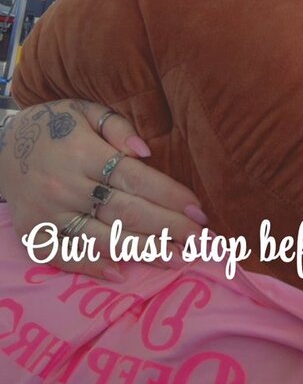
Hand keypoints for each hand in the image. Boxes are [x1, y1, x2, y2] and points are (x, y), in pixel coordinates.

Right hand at [0, 99, 205, 278]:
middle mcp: (66, 186)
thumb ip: (117, 126)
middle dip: (168, 228)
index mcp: (83, 154)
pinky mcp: (35, 234)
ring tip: (177, 260)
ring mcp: (49, 214)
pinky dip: (93, 266)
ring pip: (103, 237)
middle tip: (201, 242)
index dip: (169, 195)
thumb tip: (146, 152)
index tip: (199, 211)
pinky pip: (66, 255)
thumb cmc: (53, 126)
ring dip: (143, 252)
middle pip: (126, 212)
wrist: (1, 149)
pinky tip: (122, 274)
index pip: (135, 178)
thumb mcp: (83, 110)